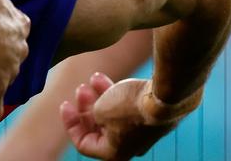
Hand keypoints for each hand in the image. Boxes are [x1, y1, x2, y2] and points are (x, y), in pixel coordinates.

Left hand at [61, 73, 176, 159]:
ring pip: (111, 113)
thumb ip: (92, 113)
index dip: (71, 123)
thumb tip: (97, 110)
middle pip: (98, 127)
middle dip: (86, 106)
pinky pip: (124, 106)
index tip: (66, 104)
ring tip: (91, 79)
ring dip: (98, 96)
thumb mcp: (99, 110)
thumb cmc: (130, 107)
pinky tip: (101, 77)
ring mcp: (140, 131)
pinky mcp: (148, 116)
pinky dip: (112, 93)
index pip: (84, 143)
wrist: (164, 96)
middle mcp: (128, 146)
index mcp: (114, 153)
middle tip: (81, 89)